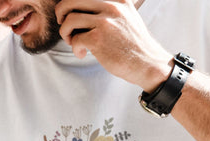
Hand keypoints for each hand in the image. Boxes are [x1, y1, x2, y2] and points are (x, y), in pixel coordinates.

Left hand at [55, 0, 172, 90]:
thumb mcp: (126, 17)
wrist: (148, 64)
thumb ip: (109, 9)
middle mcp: (111, 6)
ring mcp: (104, 22)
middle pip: (72, 0)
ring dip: (66, 32)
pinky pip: (75, 39)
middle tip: (63, 24)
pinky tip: (83, 54)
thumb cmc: (134, 46)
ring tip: (73, 41)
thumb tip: (83, 11)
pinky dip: (75, 48)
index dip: (72, 3)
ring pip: (70, 19)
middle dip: (61, 12)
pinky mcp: (98, 39)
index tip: (70, 12)